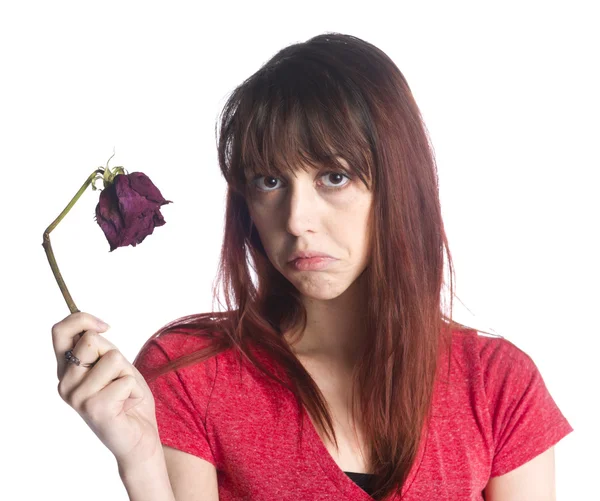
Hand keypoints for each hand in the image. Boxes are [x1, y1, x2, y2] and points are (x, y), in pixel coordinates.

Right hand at [52, 311, 160, 468]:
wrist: (139, 437)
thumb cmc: (127, 398)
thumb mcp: (114, 364)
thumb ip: (99, 348)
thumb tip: (92, 328)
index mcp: (66, 370)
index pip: (60, 331)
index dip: (82, 319)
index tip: (105, 326)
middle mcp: (64, 384)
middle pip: (91, 340)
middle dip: (115, 354)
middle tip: (118, 378)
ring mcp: (77, 397)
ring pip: (113, 358)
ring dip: (127, 372)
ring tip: (123, 392)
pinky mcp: (94, 409)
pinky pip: (125, 379)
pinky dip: (134, 389)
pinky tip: (126, 405)